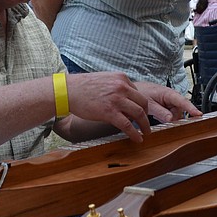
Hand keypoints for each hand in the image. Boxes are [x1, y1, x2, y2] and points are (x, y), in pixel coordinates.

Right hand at [65, 73, 199, 142]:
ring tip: (146, 133)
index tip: (143, 114)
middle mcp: (122, 87)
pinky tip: (137, 139)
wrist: (68, 90)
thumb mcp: (104, 80)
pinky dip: (135, 133)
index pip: (138, 93)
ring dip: (145, 126)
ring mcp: (116, 99)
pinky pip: (127, 125)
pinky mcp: (109, 112)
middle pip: (143, 103)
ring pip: (138, 114)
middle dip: (147, 116)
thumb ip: (117, 87)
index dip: (141, 106)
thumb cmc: (83, 87)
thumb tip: (125, 99)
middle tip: (148, 125)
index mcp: (121, 78)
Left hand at [135, 81, 200, 122]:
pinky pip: (171, 116)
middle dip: (173, 118)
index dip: (191, 108)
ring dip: (168, 119)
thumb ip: (160, 112)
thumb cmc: (141, 92)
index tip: (198, 114)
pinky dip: (165, 118)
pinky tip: (158, 115)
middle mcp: (172, 98)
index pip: (183, 101)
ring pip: (175, 116)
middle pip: (179, 112)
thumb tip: (171, 119)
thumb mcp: (149, 104)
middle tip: (160, 117)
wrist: (136, 91)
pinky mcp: (168, 107)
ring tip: (156, 114)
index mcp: (168, 93)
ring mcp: (171, 103)